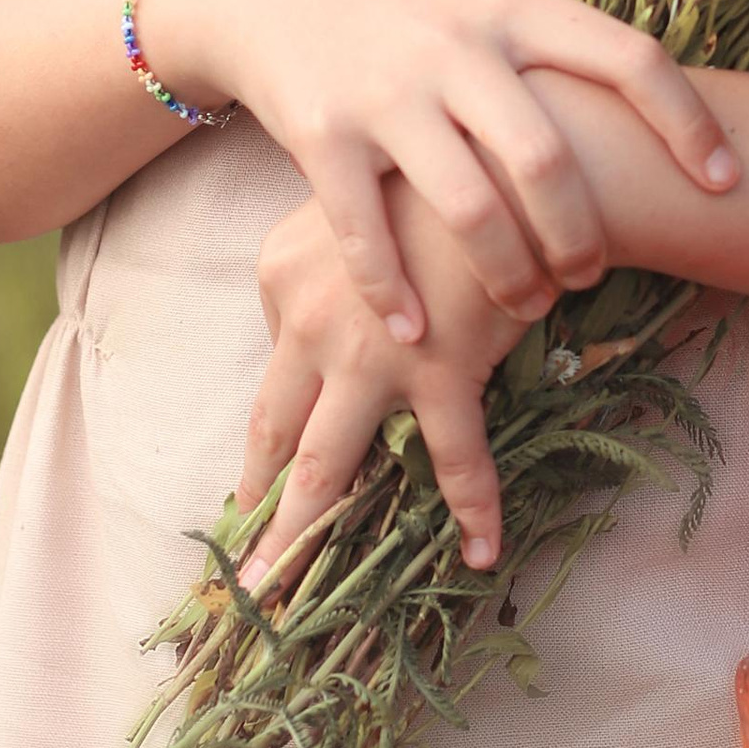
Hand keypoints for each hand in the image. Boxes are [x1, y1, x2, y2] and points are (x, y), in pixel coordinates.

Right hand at [139, 0, 735, 340]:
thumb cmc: (413, 10)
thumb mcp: (489, 4)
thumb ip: (558, 52)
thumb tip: (674, 114)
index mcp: (513, 7)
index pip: (626, 56)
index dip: (686, 120)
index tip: (724, 181)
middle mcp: (456, 47)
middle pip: (548, 160)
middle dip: (582, 238)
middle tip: (592, 275)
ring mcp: (387, 92)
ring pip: (469, 210)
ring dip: (508, 277)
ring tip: (527, 307)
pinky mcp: (323, 135)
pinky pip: (368, 233)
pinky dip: (394, 294)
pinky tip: (414, 333)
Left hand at [239, 176, 523, 579]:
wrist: (508, 155)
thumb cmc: (442, 174)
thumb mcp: (362, 202)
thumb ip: (338, 256)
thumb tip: (340, 303)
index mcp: (280, 276)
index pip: (273, 371)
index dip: (266, 432)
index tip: (259, 477)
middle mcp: (308, 323)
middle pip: (274, 432)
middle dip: (254, 502)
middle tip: (239, 566)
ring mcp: (369, 355)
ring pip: (326, 464)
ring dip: (303, 534)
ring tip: (280, 592)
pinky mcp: (439, 371)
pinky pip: (455, 458)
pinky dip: (472, 508)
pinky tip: (481, 552)